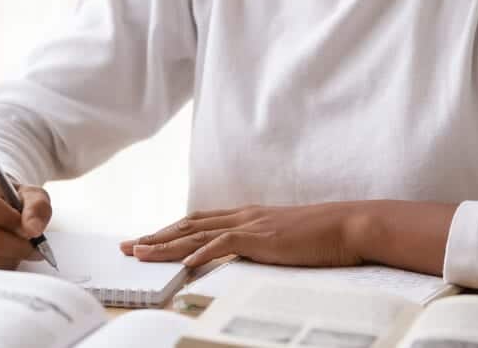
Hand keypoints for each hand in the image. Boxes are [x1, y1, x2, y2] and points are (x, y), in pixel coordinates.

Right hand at [0, 173, 52, 268]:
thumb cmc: (12, 198)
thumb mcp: (31, 194)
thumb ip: (37, 207)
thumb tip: (34, 230)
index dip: (13, 222)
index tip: (31, 230)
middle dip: (16, 247)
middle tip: (34, 249)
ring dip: (9, 260)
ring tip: (21, 251)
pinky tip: (7, 256)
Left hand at [119, 202, 367, 268]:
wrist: (349, 224)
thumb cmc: (323, 235)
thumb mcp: (284, 238)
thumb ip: (262, 243)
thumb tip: (246, 255)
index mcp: (248, 215)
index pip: (199, 221)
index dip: (170, 230)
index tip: (147, 239)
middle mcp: (243, 215)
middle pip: (188, 224)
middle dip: (155, 235)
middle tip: (128, 246)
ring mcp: (251, 224)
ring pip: (196, 232)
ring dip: (165, 244)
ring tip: (140, 252)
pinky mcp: (261, 237)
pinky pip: (223, 244)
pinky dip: (200, 253)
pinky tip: (183, 262)